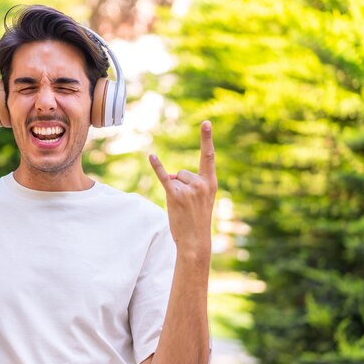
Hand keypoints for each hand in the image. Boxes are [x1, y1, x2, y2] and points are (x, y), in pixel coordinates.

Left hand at [149, 121, 217, 252]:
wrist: (195, 241)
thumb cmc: (197, 220)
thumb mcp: (202, 199)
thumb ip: (192, 183)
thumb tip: (172, 175)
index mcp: (211, 183)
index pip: (208, 156)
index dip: (206, 138)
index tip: (206, 122)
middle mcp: (201, 183)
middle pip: (182, 172)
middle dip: (180, 185)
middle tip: (187, 205)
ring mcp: (189, 189)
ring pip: (174, 179)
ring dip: (173, 191)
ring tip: (181, 207)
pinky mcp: (175, 195)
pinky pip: (163, 176)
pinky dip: (156, 166)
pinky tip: (151, 156)